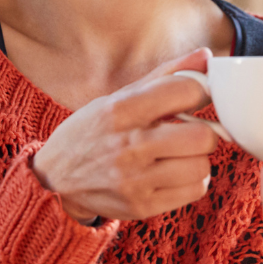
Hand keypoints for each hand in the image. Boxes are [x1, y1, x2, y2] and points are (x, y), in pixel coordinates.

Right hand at [31, 48, 220, 222]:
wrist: (55, 179)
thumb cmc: (93, 131)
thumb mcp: (119, 98)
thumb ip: (165, 76)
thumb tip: (207, 56)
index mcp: (120, 110)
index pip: (185, 92)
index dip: (201, 91)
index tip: (197, 96)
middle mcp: (127, 146)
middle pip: (202, 137)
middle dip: (203, 131)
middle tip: (190, 131)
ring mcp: (134, 181)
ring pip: (201, 166)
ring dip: (196, 158)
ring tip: (179, 154)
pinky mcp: (141, 207)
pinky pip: (195, 191)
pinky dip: (192, 180)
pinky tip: (174, 172)